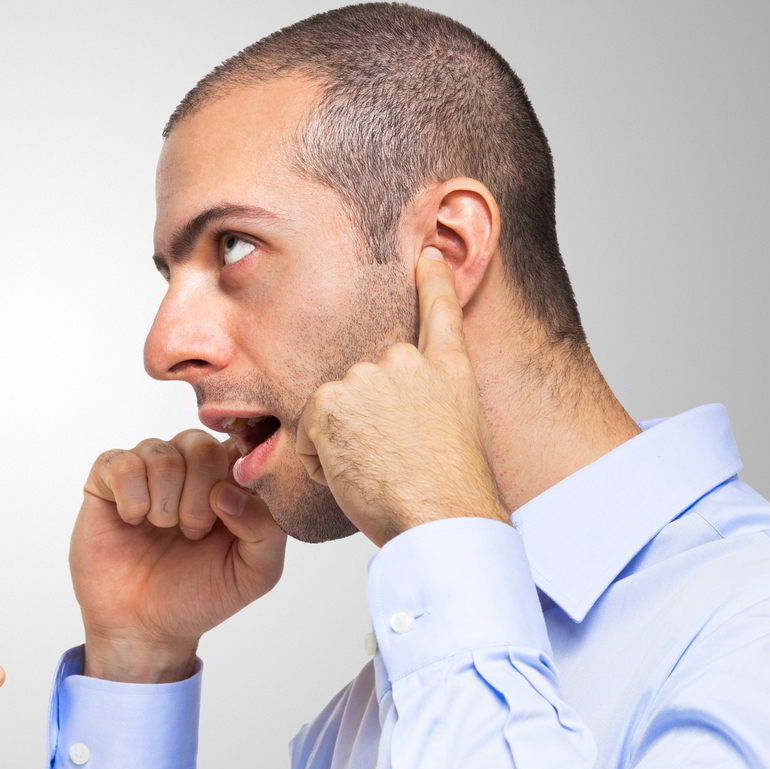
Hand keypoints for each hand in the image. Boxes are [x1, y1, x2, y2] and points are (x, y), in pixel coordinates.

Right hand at [72, 429, 286, 682]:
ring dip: (164, 502)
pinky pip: (121, 464)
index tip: (228, 512)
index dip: (237, 472)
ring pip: (161, 453)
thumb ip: (266, 530)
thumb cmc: (199, 596)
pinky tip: (133, 521)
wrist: (143, 627)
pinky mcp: (106, 479)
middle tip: (192, 532)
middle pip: (200, 444)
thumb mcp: (255, 574)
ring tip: (162, 530)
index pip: (242, 444)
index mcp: (228, 481)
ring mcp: (147, 470)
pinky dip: (131, 498)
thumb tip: (229, 493)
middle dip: (198, 496)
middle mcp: (188, 468)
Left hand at [292, 248, 507, 545]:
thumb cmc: (452, 494)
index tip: (428, 255)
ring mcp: (368, 378)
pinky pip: (309, 434)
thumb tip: (402, 417)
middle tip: (394, 460)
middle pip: (365, 383)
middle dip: (364, 421)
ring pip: (335, 409)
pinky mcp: (332, 400)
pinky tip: (354, 474)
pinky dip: (320, 460)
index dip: (433, 280)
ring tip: (379, 471)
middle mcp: (407, 362)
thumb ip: (430, 405)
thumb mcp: (460, 432)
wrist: (442, 514)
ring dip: (342, 443)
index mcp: (449, 369)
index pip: (440, 310)